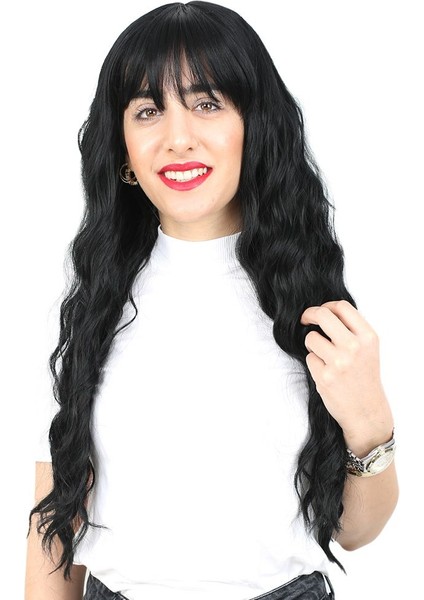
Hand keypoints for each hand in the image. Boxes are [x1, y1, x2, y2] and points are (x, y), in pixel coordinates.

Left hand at [300, 300, 393, 453]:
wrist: (366, 411)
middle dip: (308, 314)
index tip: (319, 311)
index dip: (326, 305)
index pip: (341, 307)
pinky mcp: (324, 377)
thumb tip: (326, 311)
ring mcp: (338, 362)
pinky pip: (309, 358)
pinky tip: (326, 373)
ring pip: (311, 338)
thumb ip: (352, 329)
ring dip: (312, 345)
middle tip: (304, 320)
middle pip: (322, 315)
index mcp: (367, 337)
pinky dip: (314, 363)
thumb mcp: (368, 348)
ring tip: (324, 357)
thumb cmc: (365, 377)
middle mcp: (354, 347)